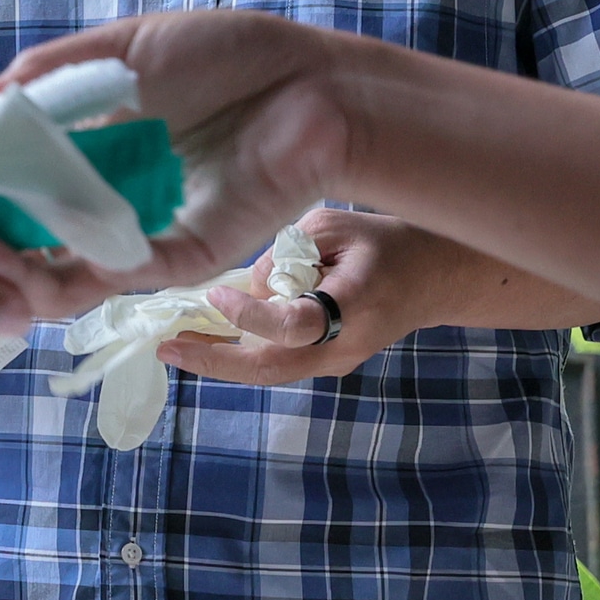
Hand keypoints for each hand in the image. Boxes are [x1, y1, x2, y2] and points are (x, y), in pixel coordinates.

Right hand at [1, 12, 362, 284]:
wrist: (314, 83)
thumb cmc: (227, 57)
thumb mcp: (123, 50)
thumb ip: (50, 77)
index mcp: (89, 149)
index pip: (13, 181)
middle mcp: (108, 199)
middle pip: (29, 237)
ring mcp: (142, 233)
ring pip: (66, 273)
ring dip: (16, 272)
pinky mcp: (182, 257)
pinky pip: (120, 275)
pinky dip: (74, 274)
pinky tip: (33, 263)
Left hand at [154, 208, 566, 384]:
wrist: (433, 279)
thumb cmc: (382, 242)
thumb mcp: (333, 227)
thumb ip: (285, 254)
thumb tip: (243, 287)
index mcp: (356, 303)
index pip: (296, 324)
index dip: (251, 316)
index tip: (216, 293)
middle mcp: (346, 344)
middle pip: (273, 367)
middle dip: (214, 360)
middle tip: (165, 346)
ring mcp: (339, 363)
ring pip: (270, 373)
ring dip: (219, 361)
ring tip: (172, 345)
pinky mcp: (329, 365)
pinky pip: (278, 364)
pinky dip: (239, 355)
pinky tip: (203, 341)